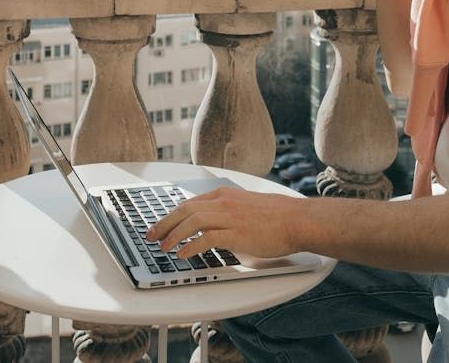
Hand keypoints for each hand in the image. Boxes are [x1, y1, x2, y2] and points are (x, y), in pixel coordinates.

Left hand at [145, 187, 306, 258]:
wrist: (297, 220)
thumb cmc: (276, 216)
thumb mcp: (246, 207)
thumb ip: (228, 214)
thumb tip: (212, 229)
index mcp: (225, 194)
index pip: (190, 202)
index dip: (171, 215)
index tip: (159, 224)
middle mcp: (224, 202)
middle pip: (184, 209)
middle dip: (164, 223)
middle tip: (151, 235)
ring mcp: (229, 216)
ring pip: (191, 221)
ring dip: (173, 235)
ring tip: (163, 247)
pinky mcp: (236, 233)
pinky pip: (206, 239)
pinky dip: (190, 246)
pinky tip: (183, 254)